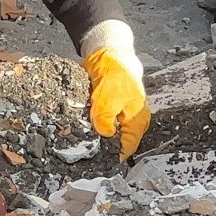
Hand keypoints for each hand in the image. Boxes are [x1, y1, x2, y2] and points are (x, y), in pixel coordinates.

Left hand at [79, 20, 149, 159]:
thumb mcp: (108, 99)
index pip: (127, 149)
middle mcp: (129, 121)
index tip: (95, 162)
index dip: (112, 157)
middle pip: (115, 143)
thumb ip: (106, 120)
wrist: (108, 53)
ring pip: (104, 133)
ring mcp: (118, 115)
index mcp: (136, 122)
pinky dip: (89, 123)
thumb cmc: (115, 74)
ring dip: (93, 134)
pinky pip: (97, 122)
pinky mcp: (107, 108)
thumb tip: (103, 136)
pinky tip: (79, 124)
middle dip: (100, 146)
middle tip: (82, 150)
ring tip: (78, 137)